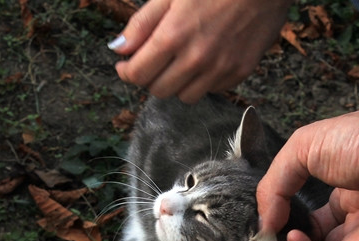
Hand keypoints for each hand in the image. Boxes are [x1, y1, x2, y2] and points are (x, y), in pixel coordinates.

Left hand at [111, 0, 292, 102]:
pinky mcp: (239, 73)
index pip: (138, 75)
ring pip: (184, 97)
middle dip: (150, 78)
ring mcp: (220, 69)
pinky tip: (206, 59)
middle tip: (155, 61)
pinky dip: (203, 81)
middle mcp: (196, 59)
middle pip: (158, 91)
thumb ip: (142, 24)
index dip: (127, 72)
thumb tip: (119, 49)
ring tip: (181, 61)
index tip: (127, 65)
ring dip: (176, 83)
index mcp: (173, 36)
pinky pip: (212, 90)